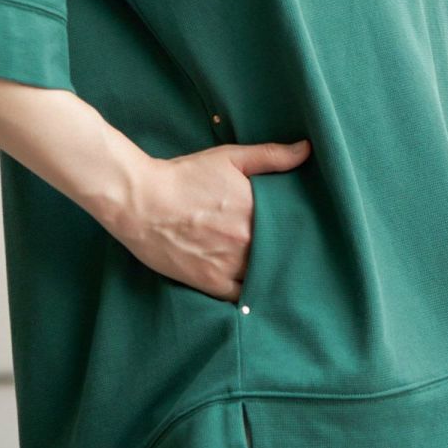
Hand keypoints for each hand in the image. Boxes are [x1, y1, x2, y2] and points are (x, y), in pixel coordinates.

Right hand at [105, 138, 311, 300]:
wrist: (140, 201)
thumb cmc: (185, 176)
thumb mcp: (229, 158)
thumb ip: (271, 156)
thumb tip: (307, 149)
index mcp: (255, 211)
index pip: (293, 229)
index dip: (299, 231)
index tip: (304, 231)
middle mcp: (246, 242)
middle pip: (280, 255)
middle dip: (286, 253)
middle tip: (294, 253)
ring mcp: (228, 266)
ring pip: (263, 278)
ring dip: (270, 274)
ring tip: (278, 272)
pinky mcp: (209, 283)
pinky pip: (240, 297)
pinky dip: (249, 294)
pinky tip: (255, 289)